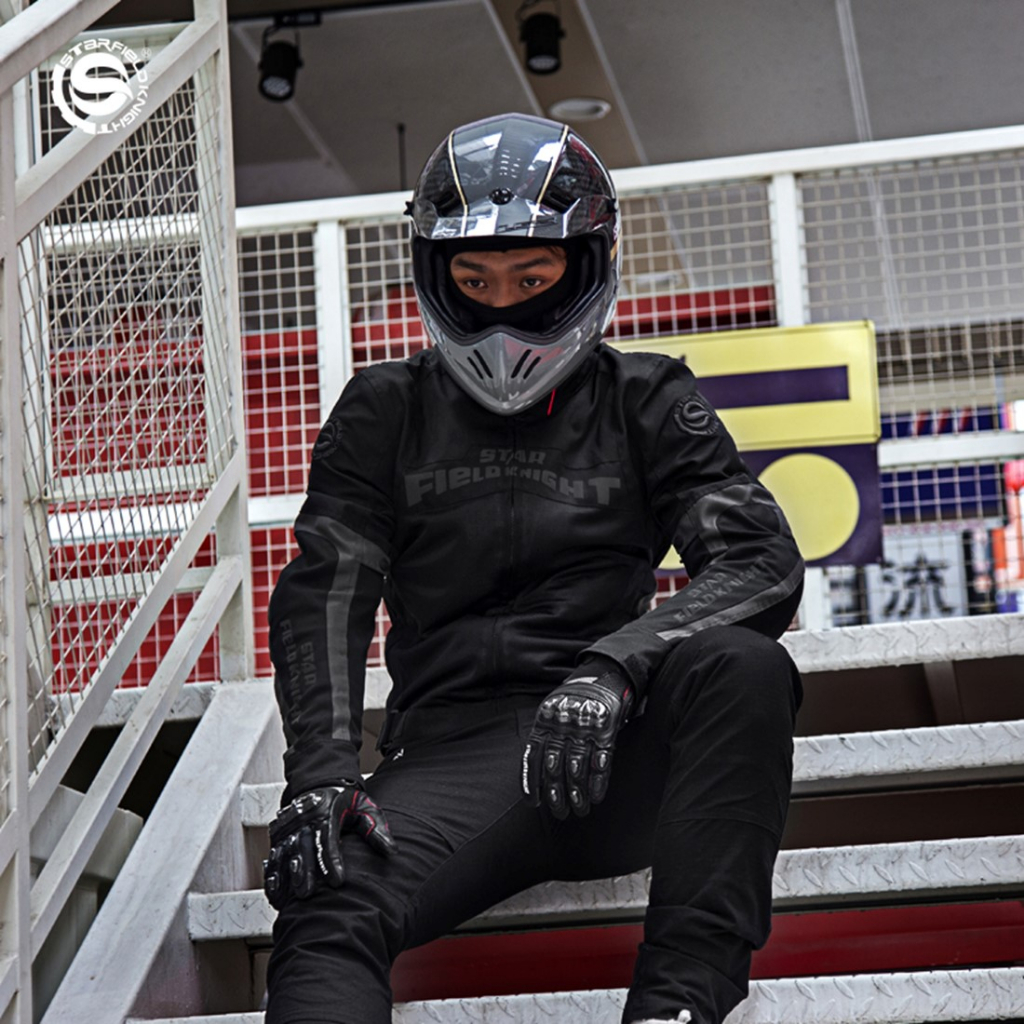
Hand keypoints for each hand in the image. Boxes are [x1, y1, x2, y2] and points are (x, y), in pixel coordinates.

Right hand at [263, 782, 395, 908]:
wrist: (320, 784)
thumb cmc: (345, 801)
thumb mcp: (365, 808)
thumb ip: (376, 828)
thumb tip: (390, 851)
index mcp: (327, 812)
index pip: (328, 838)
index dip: (332, 861)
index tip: (338, 881)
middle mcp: (304, 820)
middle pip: (302, 848)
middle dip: (304, 871)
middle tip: (307, 894)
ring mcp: (289, 828)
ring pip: (285, 853)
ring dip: (286, 876)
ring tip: (288, 900)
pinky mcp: (279, 836)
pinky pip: (273, 857)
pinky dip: (273, 877)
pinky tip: (276, 895)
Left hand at [523, 662, 634, 818]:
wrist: (606, 674)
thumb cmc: (576, 698)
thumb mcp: (553, 708)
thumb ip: (545, 733)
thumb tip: (535, 769)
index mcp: (545, 718)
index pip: (533, 756)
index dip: (532, 782)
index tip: (534, 803)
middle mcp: (563, 723)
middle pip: (555, 767)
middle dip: (556, 794)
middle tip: (559, 813)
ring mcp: (585, 726)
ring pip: (577, 768)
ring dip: (577, 794)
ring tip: (579, 810)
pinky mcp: (606, 729)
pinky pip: (600, 761)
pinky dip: (598, 782)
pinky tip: (595, 797)